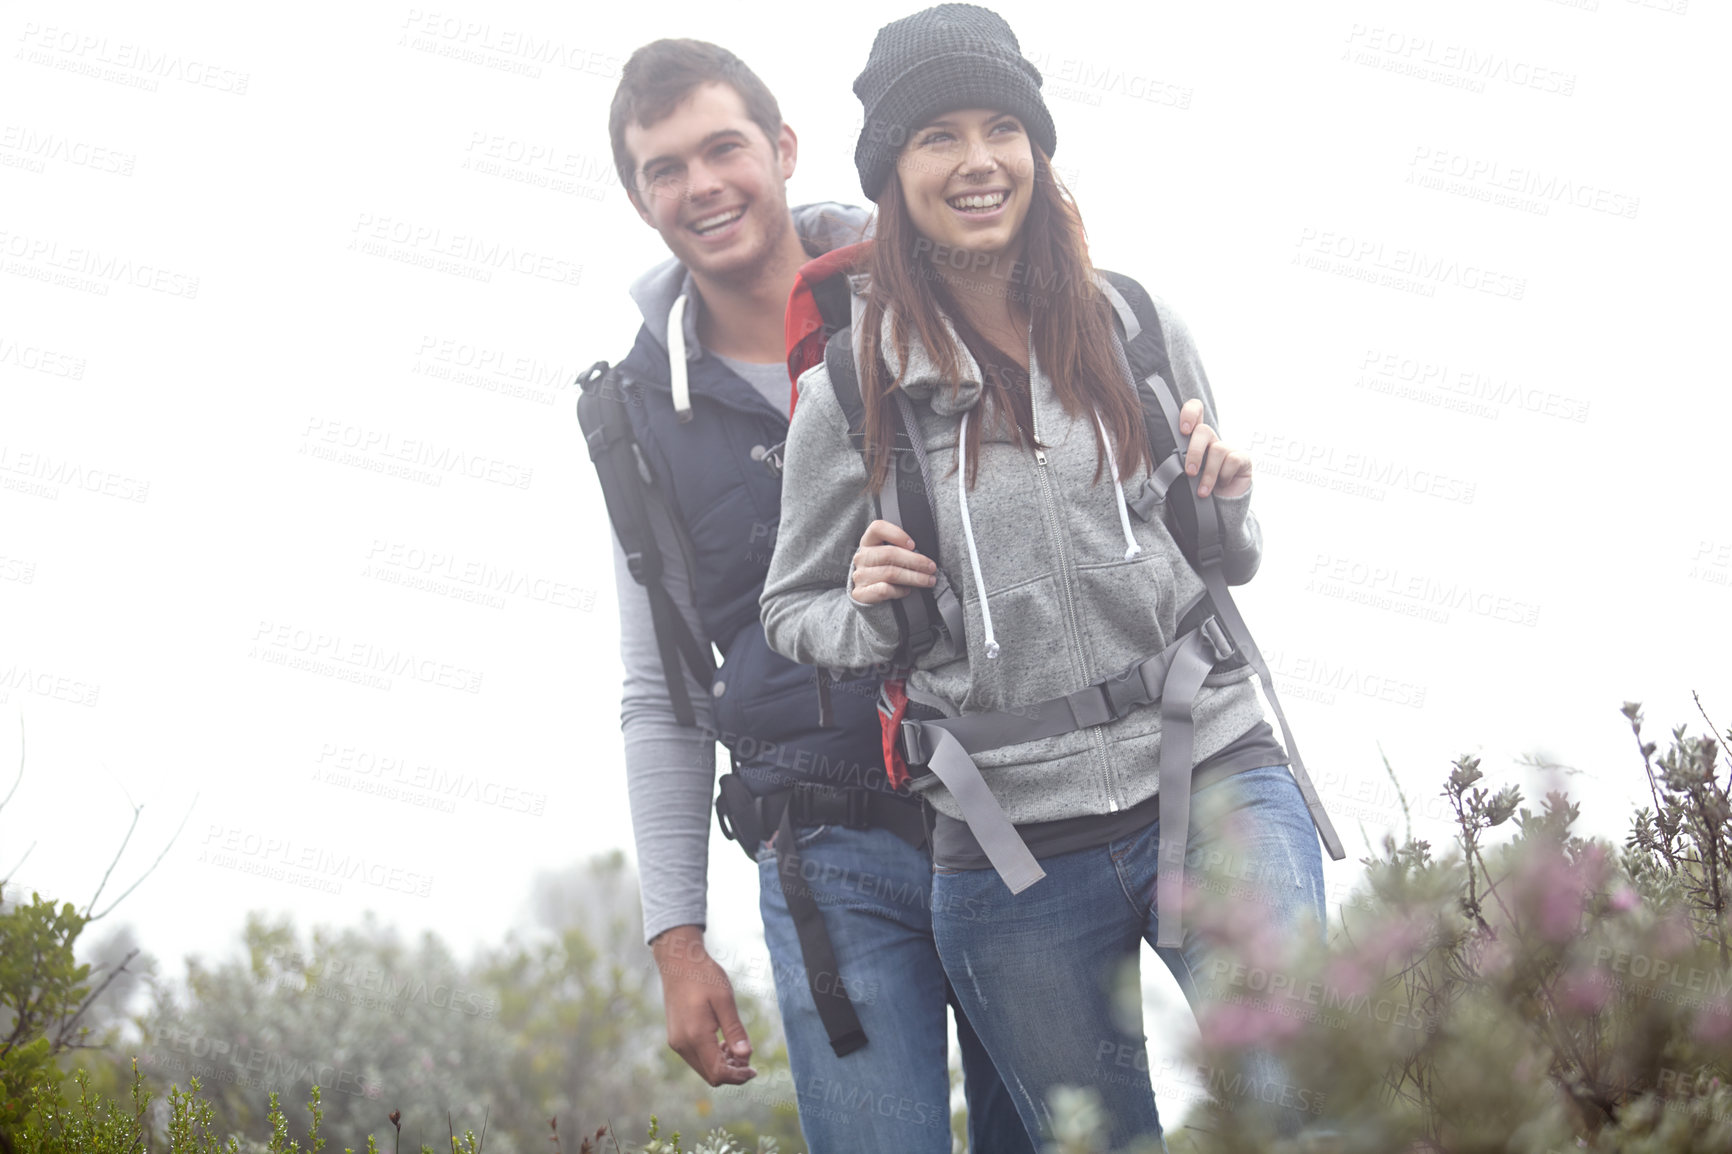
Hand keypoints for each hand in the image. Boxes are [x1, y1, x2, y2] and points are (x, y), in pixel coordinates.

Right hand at [650, 926, 755, 1085]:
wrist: (679, 962)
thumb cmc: (704, 977)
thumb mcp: (725, 1000)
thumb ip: (735, 1030)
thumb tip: (746, 1056)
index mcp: (695, 1036)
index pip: (718, 1073)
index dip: (738, 1076)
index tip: (754, 1070)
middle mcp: (682, 1044)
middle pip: (711, 1075)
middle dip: (732, 1072)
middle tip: (748, 1056)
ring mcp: (677, 1042)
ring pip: (703, 1069)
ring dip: (722, 1065)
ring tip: (737, 1047)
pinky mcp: (676, 1038)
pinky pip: (696, 1058)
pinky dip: (712, 1057)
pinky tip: (723, 1042)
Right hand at [850, 519, 937, 603]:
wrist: (871, 594)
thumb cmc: (887, 570)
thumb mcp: (891, 555)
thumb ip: (902, 549)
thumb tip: (923, 554)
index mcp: (868, 542)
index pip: (877, 528)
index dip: (897, 534)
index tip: (913, 545)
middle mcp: (862, 557)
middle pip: (889, 553)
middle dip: (915, 561)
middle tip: (931, 567)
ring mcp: (860, 576)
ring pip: (890, 573)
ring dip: (914, 577)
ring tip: (928, 580)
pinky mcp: (861, 594)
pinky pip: (884, 590)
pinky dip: (899, 590)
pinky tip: (907, 590)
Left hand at [1179, 398, 1252, 499]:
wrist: (1220, 508)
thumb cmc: (1196, 488)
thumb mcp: (1183, 475)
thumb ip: (1174, 464)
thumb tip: (1161, 467)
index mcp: (1194, 440)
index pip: (1195, 410)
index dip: (1190, 413)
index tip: (1183, 430)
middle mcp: (1212, 440)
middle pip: (1204, 430)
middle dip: (1194, 451)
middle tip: (1190, 471)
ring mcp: (1228, 449)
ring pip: (1217, 449)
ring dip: (1208, 474)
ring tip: (1202, 491)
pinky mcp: (1242, 459)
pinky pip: (1232, 460)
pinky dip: (1224, 476)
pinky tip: (1222, 485)